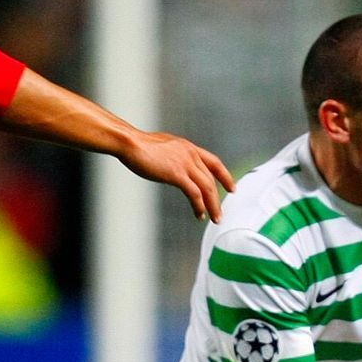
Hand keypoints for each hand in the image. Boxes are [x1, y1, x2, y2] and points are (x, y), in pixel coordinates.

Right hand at [119, 130, 235, 221]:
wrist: (130, 143)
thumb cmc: (138, 145)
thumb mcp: (163, 147)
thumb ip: (172, 155)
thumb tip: (171, 164)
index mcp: (188, 147)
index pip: (214, 162)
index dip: (224, 176)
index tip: (231, 187)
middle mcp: (190, 154)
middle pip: (211, 179)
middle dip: (217, 198)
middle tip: (219, 213)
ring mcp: (185, 163)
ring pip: (207, 187)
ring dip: (212, 205)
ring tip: (214, 218)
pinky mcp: (176, 174)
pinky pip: (194, 193)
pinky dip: (199, 205)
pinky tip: (199, 214)